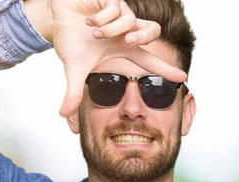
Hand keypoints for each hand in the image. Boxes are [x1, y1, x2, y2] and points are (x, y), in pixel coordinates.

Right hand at [25, 0, 186, 116]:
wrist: (55, 18)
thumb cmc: (70, 39)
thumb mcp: (74, 68)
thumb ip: (74, 91)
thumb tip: (64, 114)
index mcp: (123, 47)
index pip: (148, 60)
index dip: (165, 69)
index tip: (183, 78)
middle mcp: (126, 29)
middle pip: (153, 31)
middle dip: (143, 36)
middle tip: (127, 41)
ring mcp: (120, 12)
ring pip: (130, 20)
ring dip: (109, 30)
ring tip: (93, 34)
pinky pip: (115, 8)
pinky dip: (100, 18)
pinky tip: (88, 21)